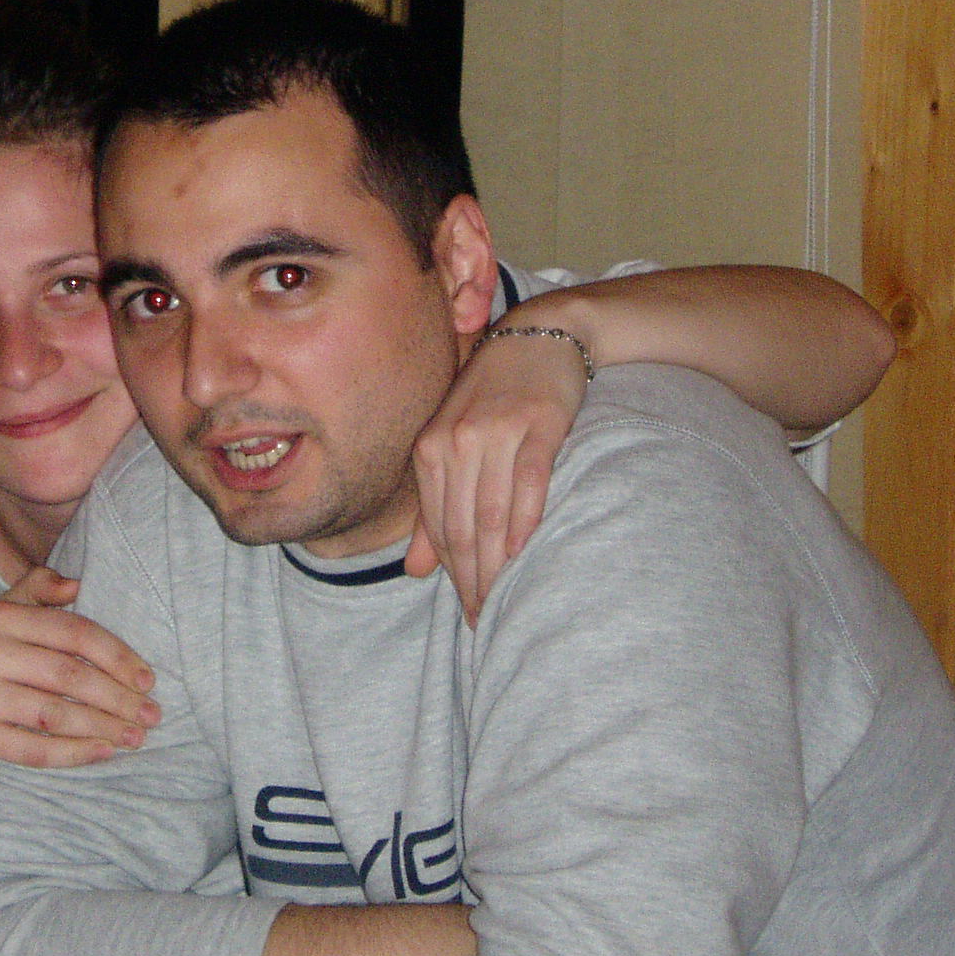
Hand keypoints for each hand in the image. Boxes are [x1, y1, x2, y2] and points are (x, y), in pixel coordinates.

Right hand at [0, 566, 159, 778]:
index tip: (148, 679)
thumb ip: (33, 592)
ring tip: (135, 738)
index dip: (118, 656)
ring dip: (104, 728)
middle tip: (152, 716)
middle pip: (70, 676)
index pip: (74, 633)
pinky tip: (102, 753)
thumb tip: (76, 584)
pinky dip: (74, 753)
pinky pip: (34, 748)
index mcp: (0, 616)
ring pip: (56, 714)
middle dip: (119, 698)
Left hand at [405, 330, 588, 624]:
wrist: (540, 335)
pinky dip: (527, 521)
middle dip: (473, 579)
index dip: (452, 575)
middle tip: (486, 620)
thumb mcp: (454, 443)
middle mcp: (456, 441)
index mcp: (429, 447)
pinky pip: (530, 483)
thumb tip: (415, 571)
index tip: (469, 611)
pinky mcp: (539, 424)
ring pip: (493, 513)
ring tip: (506, 602)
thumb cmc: (494, 395)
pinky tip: (527, 554)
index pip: (439, 528)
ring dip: (498, 564)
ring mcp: (497, 432)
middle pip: (463, 527)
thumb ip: (434, 508)